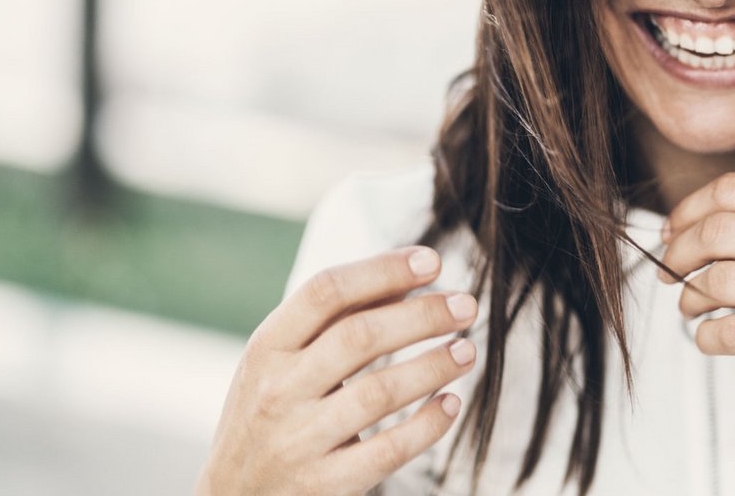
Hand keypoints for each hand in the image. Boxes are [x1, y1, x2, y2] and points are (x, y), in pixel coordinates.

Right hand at [196, 246, 478, 494]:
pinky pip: (389, 449)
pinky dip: (427, 424)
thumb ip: (334, 321)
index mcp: (267, 347)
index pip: (326, 292)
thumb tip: (407, 277)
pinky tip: (450, 402)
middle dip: (423, 315)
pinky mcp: (325, 484)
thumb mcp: (280, 361)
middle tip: (466, 305)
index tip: (432, 261)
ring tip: (467, 349)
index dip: (383, 270)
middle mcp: (278, 390)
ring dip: (434, 365)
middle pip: (360, 336)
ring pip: (380, 392)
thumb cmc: (268, 412)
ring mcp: (299, 440)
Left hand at [657, 171, 734, 420]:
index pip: (731, 190)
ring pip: (714, 281)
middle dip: (678, 252)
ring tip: (691, 306)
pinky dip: (706, 337)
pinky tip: (712, 337)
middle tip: (671, 269)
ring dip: (687, 297)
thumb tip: (721, 217)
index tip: (674, 229)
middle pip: (714, 232)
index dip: (688, 209)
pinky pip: (729, 332)